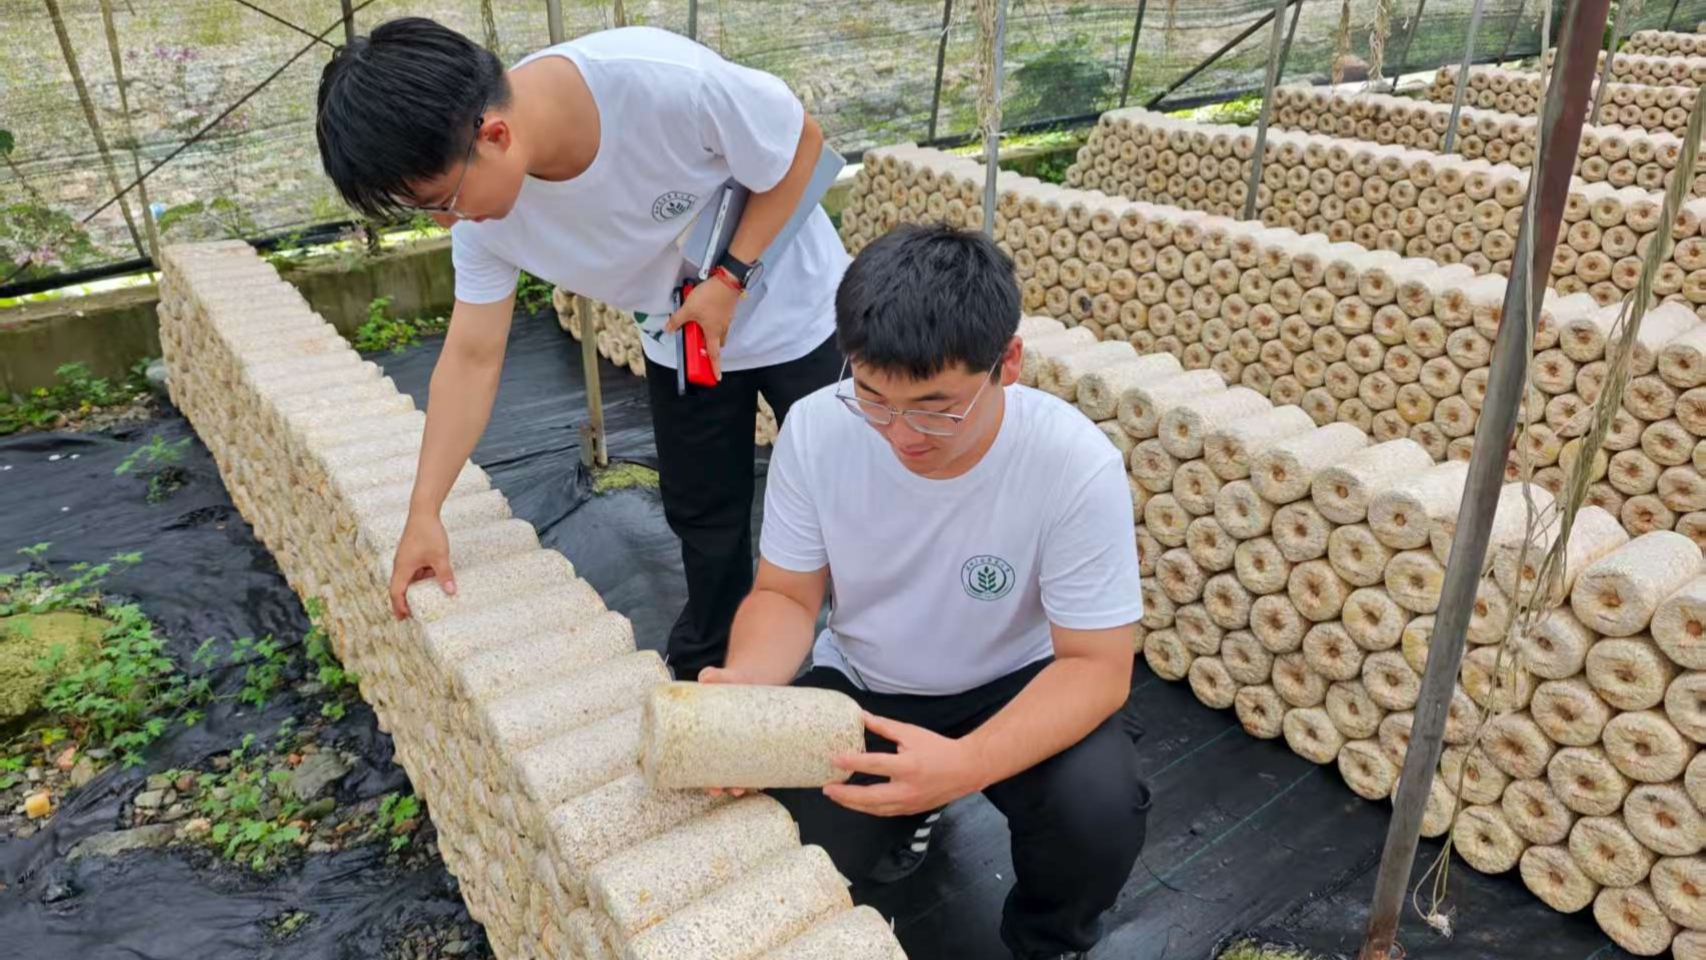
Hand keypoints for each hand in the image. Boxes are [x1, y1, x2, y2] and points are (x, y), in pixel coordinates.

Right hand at [387, 512, 454, 619]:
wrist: (423, 512)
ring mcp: (406, 558)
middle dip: (404, 602)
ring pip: (408, 578)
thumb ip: (444, 575)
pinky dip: (420, 578)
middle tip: (410, 616)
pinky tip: (432, 580)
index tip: (405, 618)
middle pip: (399, 587)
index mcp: (403, 567)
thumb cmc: (429, 533)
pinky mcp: (411, 553)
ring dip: (415, 589)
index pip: (396, 592)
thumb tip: (451, 592)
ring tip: (424, 601)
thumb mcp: (439, 557)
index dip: (400, 606)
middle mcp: (401, 564)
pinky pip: (414, 570)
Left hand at [663, 276, 739, 380]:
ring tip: (699, 325)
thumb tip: (668, 329)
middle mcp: (722, 328)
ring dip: (711, 333)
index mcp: (713, 333)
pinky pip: (721, 321)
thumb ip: (677, 320)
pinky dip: (714, 321)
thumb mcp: (688, 309)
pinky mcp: (728, 310)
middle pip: (718, 343)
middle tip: (700, 344)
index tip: (717, 377)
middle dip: (711, 347)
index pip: (714, 354)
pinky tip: (705, 312)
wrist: (727, 281)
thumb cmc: (709, 298)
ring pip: (720, 332)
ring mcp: (726, 319)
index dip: (715, 367)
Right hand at [697, 664, 758, 796]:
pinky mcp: (758, 742)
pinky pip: (759, 763)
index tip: (710, 788)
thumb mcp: (721, 679)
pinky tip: (764, 783)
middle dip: (725, 786)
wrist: (751, 679)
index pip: (702, 765)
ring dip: (741, 784)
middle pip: (721, 774)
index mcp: (708, 737)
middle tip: (730, 790)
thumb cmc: (729, 682)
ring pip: (740, 773)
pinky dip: (761, 776)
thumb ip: (714, 677)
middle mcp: (723, 746)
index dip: (705, 780)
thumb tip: (706, 677)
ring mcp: (742, 746)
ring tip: (745, 789)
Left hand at [823, 712, 986, 816]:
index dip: (852, 762)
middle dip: (845, 795)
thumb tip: (861, 716)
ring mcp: (909, 803)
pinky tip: (856, 802)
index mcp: (908, 767)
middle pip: (869, 797)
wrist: (965, 770)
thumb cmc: (938, 748)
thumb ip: (884, 727)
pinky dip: (867, 808)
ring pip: (874, 809)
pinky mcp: (910, 810)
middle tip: (827, 788)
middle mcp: (907, 789)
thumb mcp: (911, 733)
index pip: (874, 765)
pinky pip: (883, 812)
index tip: (834, 759)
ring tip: (836, 796)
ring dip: (853, 804)